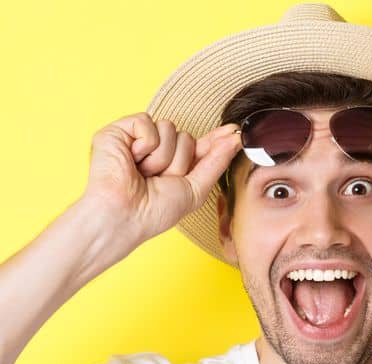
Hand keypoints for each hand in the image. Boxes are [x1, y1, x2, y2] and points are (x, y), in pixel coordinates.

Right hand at [78, 112, 240, 245]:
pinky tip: (132, 159)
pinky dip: (144, 145)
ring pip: (169, 129)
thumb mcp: (196, 188)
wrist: (125, 215)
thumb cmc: (156, 210)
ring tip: (143, 173)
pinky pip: (146, 122)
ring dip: (161, 158)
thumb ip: (216, 162)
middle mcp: (156, 149)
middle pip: (186, 137)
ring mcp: (137, 139)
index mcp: (174, 162)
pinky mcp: (119, 131)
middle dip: (179, 162)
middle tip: (159, 180)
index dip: (216, 139)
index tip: (234, 131)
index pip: (200, 145)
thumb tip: (235, 138)